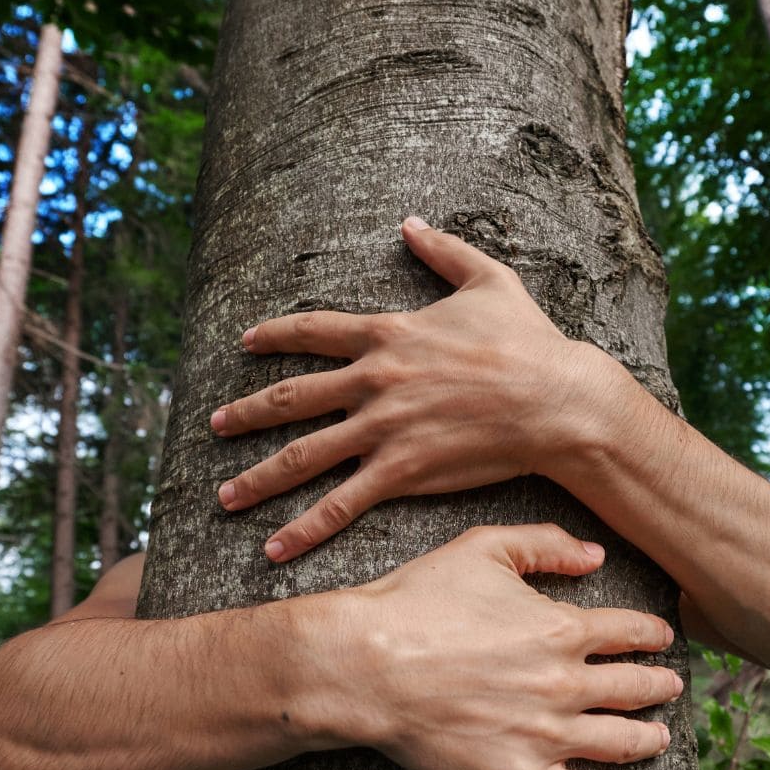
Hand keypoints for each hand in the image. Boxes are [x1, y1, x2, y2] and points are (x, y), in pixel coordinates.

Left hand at [211, 216, 617, 560]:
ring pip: (302, 456)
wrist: (556, 399)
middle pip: (290, 397)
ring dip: (258, 479)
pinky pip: (340, 504)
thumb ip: (443, 250)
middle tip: (213, 425)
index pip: (313, 331)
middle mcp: (372, 380)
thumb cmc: (528, 340)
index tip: (245, 343)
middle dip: (246, 413)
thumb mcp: (488, 279)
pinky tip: (274, 547)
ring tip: (224, 497)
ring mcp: (381, 428)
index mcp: (387, 334)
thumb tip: (411, 222)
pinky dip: (304, 527)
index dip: (274, 336)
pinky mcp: (400, 471)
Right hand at [316, 524, 679, 769]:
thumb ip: (544, 545)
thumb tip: (595, 556)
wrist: (367, 665)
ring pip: (622, 743)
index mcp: (563, 629)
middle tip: (671, 687)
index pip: (631, 632)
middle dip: (660, 686)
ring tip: (660, 738)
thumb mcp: (482, 549)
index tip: (662, 638)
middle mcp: (567, 685)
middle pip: (636, 689)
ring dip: (650, 740)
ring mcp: (547, 736)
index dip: (653, 635)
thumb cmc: (417, 602)